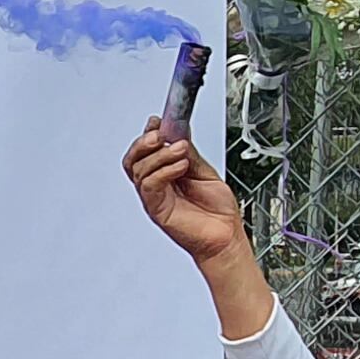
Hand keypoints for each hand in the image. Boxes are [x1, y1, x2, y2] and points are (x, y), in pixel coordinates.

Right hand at [122, 119, 246, 263]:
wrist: (226, 237)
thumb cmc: (218, 212)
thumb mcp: (204, 171)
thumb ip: (189, 154)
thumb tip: (179, 133)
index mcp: (166, 175)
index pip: (146, 151)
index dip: (147, 134)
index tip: (157, 121)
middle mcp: (157, 186)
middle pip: (133, 159)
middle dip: (143, 142)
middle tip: (160, 134)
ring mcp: (156, 198)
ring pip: (139, 170)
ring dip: (160, 154)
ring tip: (180, 150)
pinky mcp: (157, 210)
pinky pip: (149, 186)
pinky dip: (163, 171)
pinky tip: (180, 167)